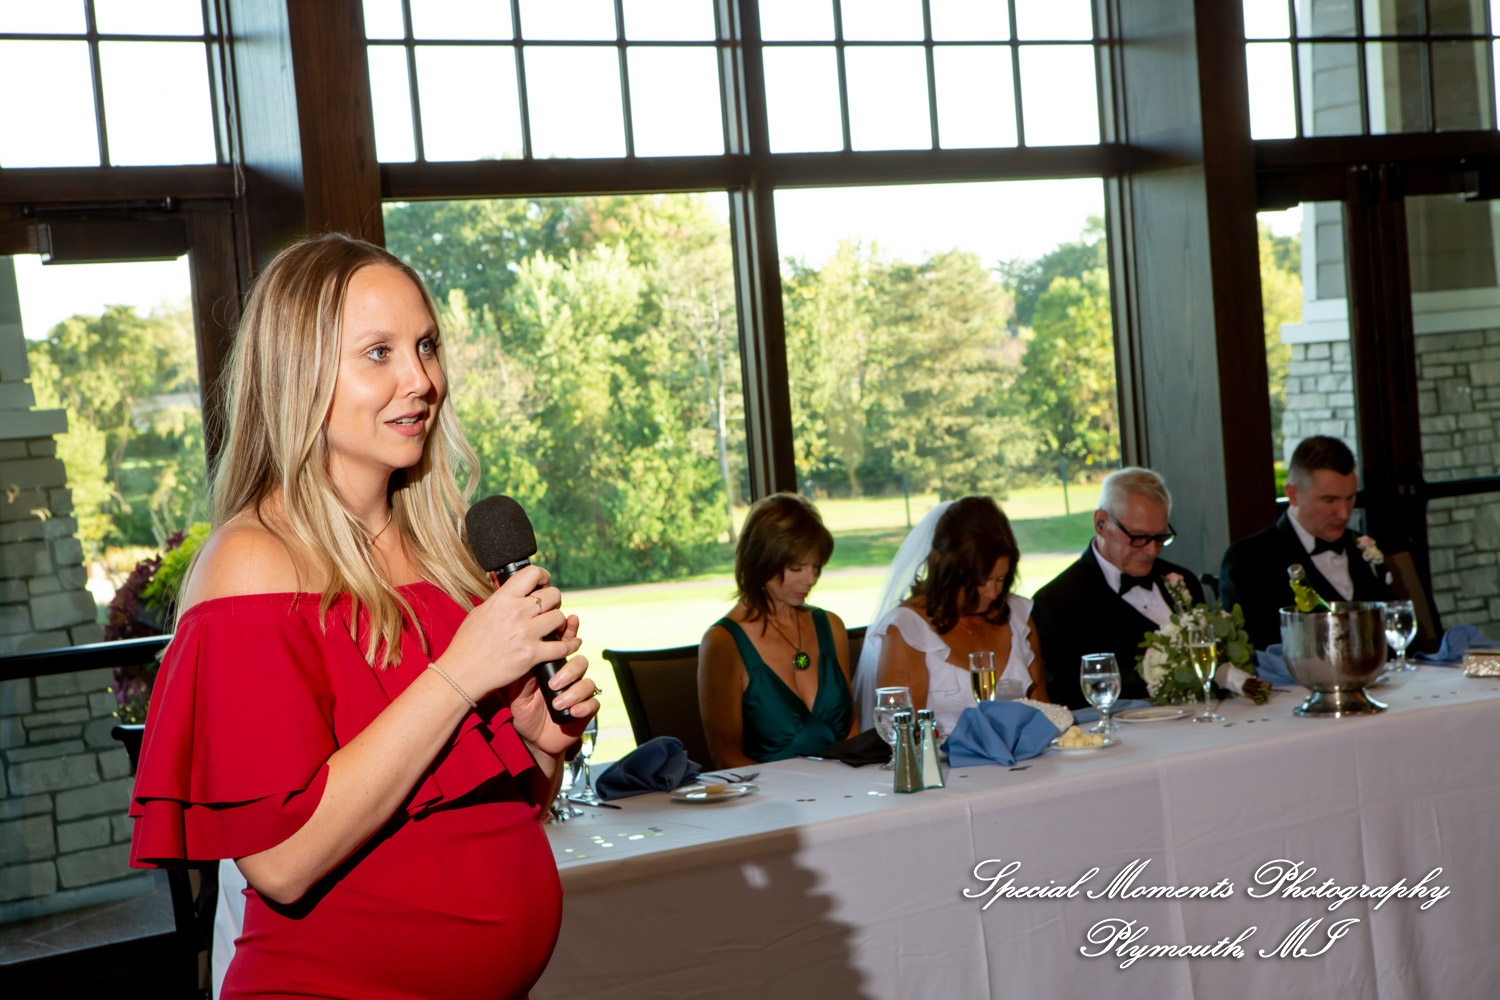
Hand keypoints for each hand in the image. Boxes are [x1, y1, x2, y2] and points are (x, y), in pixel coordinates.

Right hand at [436, 564, 578, 698]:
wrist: (462, 673)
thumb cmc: (468, 643)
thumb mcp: (480, 612)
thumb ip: (500, 599)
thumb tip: (512, 586)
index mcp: (503, 599)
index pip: (532, 573)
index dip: (543, 575)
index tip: (544, 582)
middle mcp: (516, 613)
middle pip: (553, 595)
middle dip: (554, 600)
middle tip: (549, 608)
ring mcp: (526, 634)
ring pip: (560, 618)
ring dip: (560, 622)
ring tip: (554, 627)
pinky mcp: (532, 655)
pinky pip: (562, 646)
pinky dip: (570, 645)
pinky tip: (571, 644)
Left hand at [508, 612, 599, 755]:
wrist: (532, 738)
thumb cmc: (524, 710)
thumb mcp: (517, 690)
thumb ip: (523, 670)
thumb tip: (525, 648)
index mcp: (554, 668)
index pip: (565, 645)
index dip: (571, 631)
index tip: (571, 619)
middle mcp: (569, 677)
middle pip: (580, 662)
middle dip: (569, 670)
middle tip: (553, 683)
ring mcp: (579, 693)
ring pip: (587, 683)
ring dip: (573, 692)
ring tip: (557, 703)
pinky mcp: (586, 711)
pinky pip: (593, 703)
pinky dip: (583, 706)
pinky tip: (573, 711)